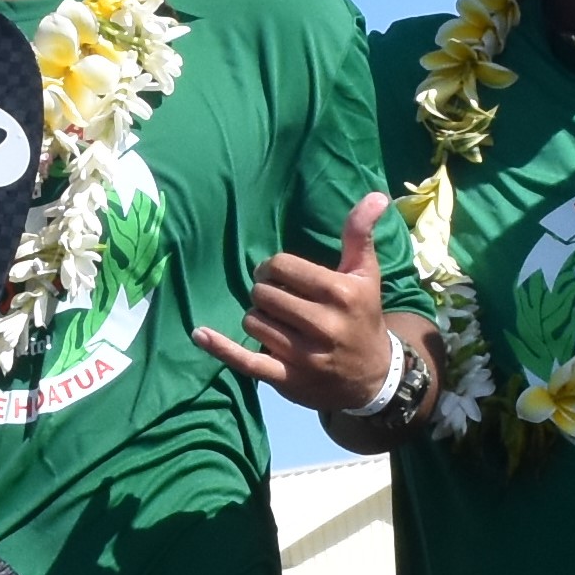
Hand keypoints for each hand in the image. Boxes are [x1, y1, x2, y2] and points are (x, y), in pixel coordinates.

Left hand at [196, 196, 413, 415]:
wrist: (373, 377)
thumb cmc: (363, 316)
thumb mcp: (366, 274)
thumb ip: (360, 234)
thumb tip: (375, 194)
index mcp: (340, 293)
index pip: (282, 267)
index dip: (273, 268)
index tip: (279, 275)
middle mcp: (323, 324)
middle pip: (264, 294)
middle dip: (265, 292)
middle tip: (278, 299)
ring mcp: (303, 355)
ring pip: (253, 322)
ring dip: (258, 317)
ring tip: (277, 321)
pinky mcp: (287, 379)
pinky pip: (245, 361)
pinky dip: (220, 347)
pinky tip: (199, 333)